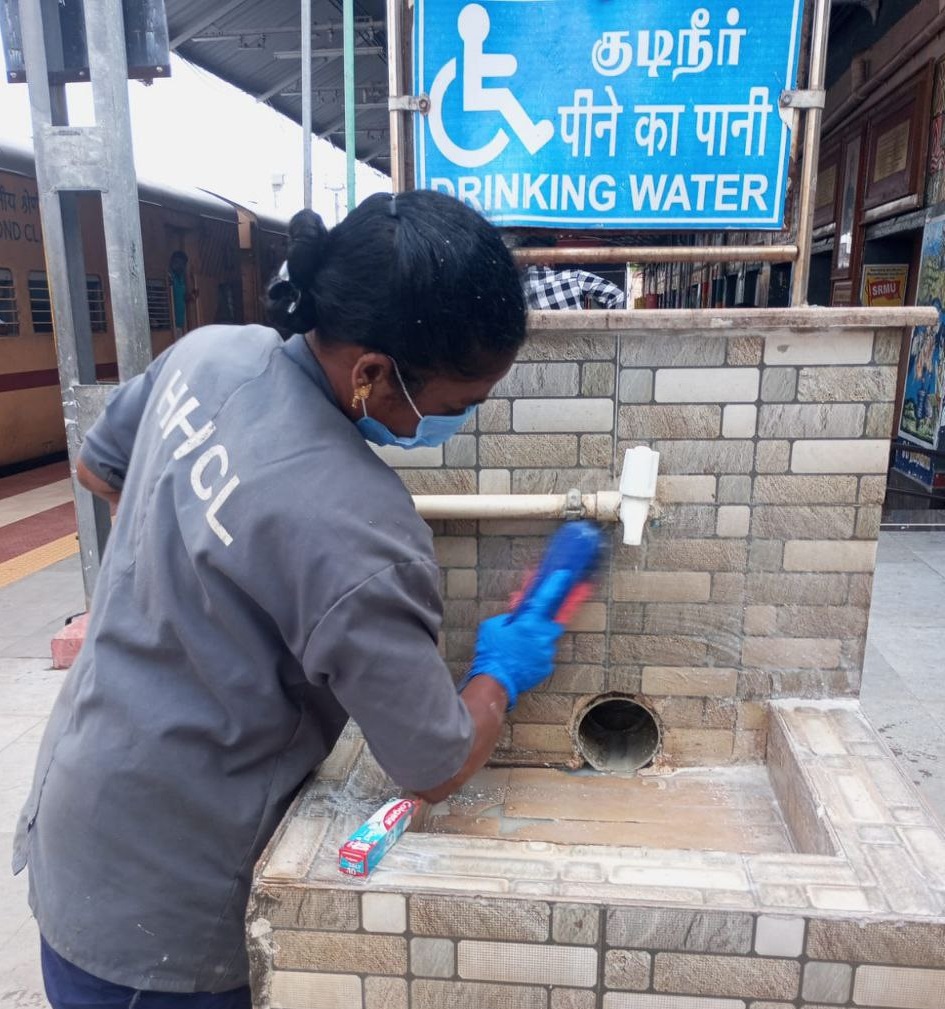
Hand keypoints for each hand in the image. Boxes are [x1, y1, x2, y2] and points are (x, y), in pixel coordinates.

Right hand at [464, 571, 568, 708]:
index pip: (545, 599)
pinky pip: (544, 656)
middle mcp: (542, 637)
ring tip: (519, 650)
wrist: (495, 680)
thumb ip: (508, 618)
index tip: (564, 575)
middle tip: (528, 629)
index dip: (555, 585)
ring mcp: (546, 653)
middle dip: (542, 624)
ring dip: (536, 642)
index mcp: (529, 623)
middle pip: (552, 623)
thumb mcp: (492, 627)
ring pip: (546, 641)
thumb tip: (515, 616)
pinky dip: (535, 656)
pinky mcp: (547, 666)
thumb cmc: (492, 652)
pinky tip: (522, 660)